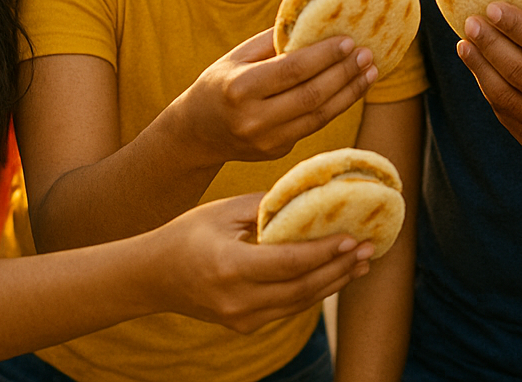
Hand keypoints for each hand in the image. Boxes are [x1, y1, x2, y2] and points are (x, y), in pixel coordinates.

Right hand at [146, 193, 371, 333]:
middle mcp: (237, 299)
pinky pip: (289, 307)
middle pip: (302, 287)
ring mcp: (241, 318)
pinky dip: (314, 291)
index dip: (324, 251)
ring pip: (300, 302)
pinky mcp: (245, 325)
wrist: (153, 276)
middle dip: (340, 268)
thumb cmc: (189, 234)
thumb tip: (311, 196)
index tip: (352, 236)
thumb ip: (268, 207)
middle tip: (369, 249)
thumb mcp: (225, 211)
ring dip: (334, 282)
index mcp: (229, 266)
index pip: (289, 263)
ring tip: (361, 263)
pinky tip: (334, 274)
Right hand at [173, 28, 376, 165]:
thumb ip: (273, 41)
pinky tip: (352, 88)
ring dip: (349, 93)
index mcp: (240, 88)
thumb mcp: (237, 56)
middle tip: (367, 54)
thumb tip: (317, 21)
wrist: (196, 133)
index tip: (349, 40)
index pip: (292, 70)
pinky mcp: (277, 152)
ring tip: (370, 71)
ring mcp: (266, 141)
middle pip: (311, 96)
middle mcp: (253, 119)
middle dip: (344, 73)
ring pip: (319, 116)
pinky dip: (336, 106)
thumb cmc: (220, 83)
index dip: (324, 56)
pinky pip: (313, 126)